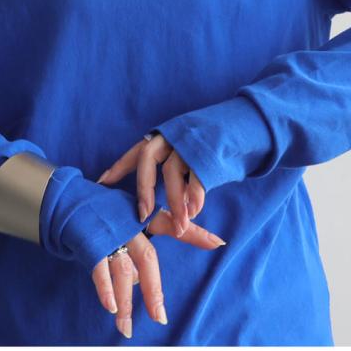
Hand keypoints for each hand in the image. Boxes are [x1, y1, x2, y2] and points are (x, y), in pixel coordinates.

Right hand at [89, 202, 225, 339]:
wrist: (69, 199)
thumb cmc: (107, 212)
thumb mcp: (133, 218)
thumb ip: (158, 238)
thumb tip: (178, 264)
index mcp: (141, 216)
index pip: (170, 224)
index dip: (194, 233)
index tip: (218, 243)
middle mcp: (128, 224)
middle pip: (147, 259)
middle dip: (153, 290)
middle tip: (160, 318)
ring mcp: (109, 234)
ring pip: (122, 271)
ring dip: (125, 301)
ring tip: (127, 328)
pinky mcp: (90, 242)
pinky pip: (99, 268)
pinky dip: (105, 288)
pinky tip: (111, 307)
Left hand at [97, 134, 225, 242]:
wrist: (249, 124)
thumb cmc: (216, 142)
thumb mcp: (188, 147)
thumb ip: (171, 165)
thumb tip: (156, 190)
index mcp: (165, 135)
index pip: (137, 152)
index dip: (118, 167)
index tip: (101, 183)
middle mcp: (173, 136)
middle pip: (148, 159)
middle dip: (144, 189)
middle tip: (144, 214)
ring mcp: (190, 142)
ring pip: (172, 173)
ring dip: (175, 202)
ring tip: (179, 225)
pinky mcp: (209, 153)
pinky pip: (196, 179)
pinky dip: (194, 199)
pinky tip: (193, 213)